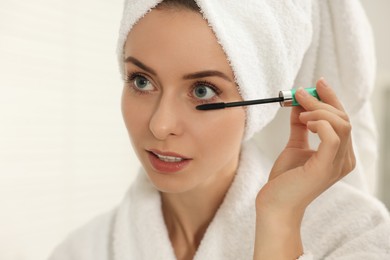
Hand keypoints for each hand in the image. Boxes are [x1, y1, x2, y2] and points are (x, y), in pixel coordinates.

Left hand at [253, 78, 355, 258]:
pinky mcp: (326, 168)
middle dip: (321, 101)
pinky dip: (319, 123)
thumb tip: (298, 105)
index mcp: (339, 154)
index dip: (331, 98)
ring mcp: (338, 164)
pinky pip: (333, 136)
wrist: (275, 204)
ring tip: (299, 113)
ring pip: (341, 124)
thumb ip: (300, 127)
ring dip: (318, 111)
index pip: (342, 120)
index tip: (317, 83)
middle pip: (343, 118)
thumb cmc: (285, 180)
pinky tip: (304, 123)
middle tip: (299, 94)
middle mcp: (345, 159)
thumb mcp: (295, 146)